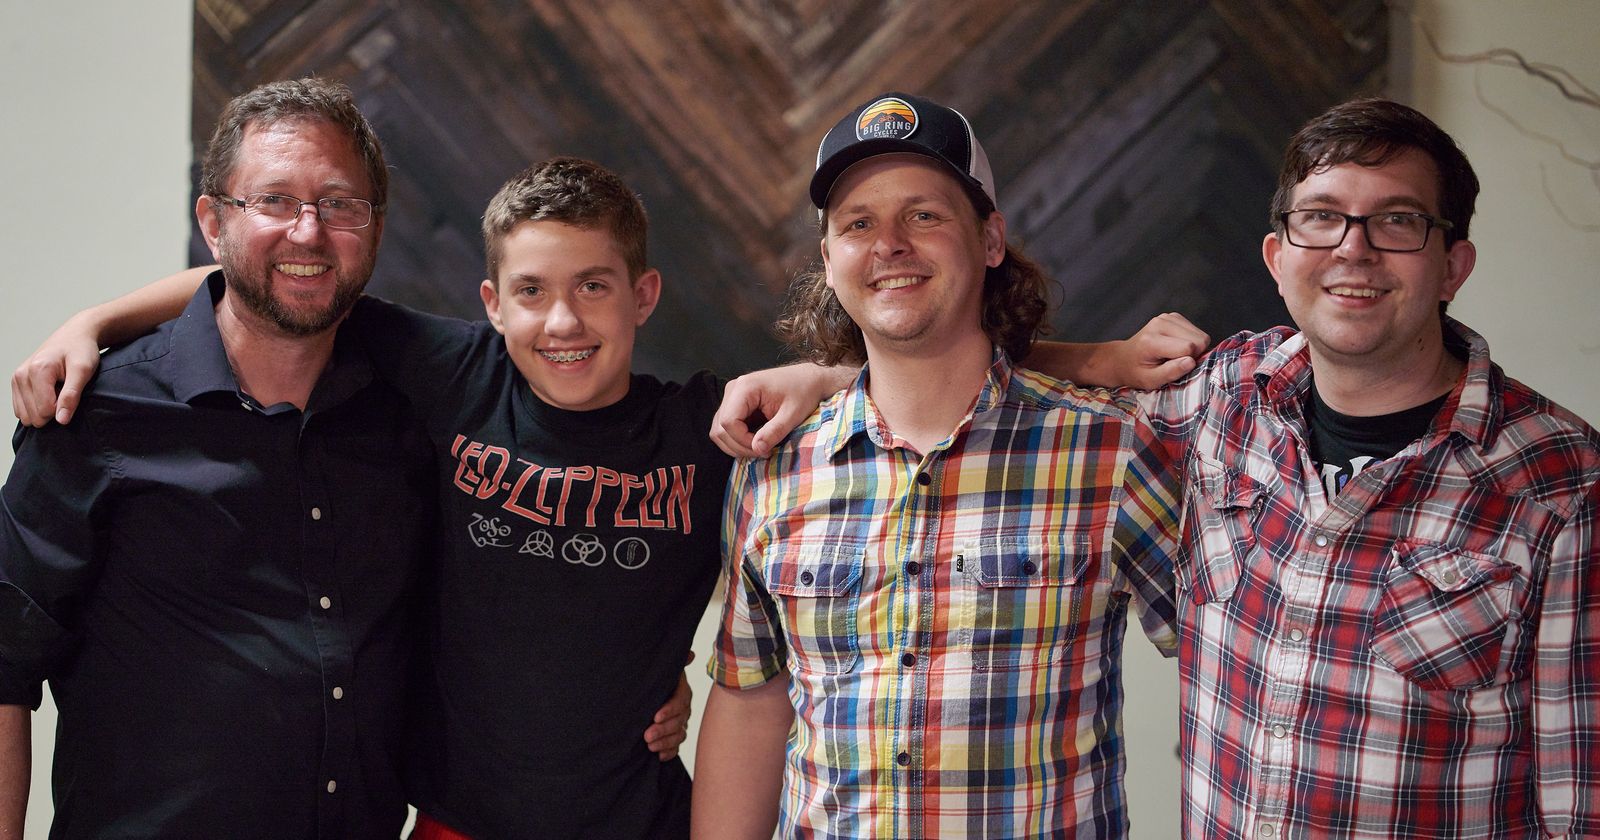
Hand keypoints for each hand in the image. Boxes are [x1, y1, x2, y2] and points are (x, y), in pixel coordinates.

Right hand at [11, 314, 103, 426]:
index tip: (71, 394)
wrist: (75, 335)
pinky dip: (36, 406)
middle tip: (64, 392)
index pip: (45, 410)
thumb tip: (61, 420)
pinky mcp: (16, 382)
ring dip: (44, 409)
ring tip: (57, 391)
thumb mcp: (84, 371)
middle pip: (34, 416)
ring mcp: (16, 378)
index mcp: (37, 371)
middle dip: (53, 410)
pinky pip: (21, 410)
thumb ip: (71, 396)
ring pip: (25, 416)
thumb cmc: (81, 350)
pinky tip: (49, 393)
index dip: (63, 409)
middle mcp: (21, 375)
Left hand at [643, 659, 693, 760]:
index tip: (655, 716)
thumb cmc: (649, 679)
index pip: (680, 701)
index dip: (670, 710)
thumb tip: (690, 654)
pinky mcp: (673, 737)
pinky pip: (676, 747)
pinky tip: (658, 756)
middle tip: (646, 735)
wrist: (639, 695)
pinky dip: (669, 752)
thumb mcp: (658, 670)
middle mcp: (683, 707)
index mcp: (680, 690)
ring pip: (679, 735)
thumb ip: (674, 663)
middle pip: (679, 721)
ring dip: (665, 742)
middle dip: (663, 729)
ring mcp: (679, 723)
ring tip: (649, 746)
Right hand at [711, 364, 851, 457]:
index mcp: (745, 387)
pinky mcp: (736, 404)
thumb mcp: (793, 414)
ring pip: (720, 430)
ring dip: (737, 445)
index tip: (763, 449)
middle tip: (763, 452)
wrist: (809, 379)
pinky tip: (757, 441)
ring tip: (761, 448)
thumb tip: (756, 449)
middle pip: (720, 428)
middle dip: (739, 446)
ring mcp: (732, 396)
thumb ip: (774, 432)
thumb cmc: (804, 392)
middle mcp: (733, 389)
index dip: (742, 441)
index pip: (728, 422)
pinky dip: (738, 439)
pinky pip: (727, 428)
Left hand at [1117, 312, 1209, 388]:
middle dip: (1193, 354)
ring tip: (1174, 354)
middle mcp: (1160, 323)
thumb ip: (1171, 372)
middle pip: (1199, 340)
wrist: (1123, 358)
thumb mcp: (1151, 380)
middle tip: (1175, 362)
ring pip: (1200, 335)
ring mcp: (1167, 317)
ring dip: (1192, 348)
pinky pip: (1196, 331)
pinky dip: (1191, 341)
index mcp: (1151, 340)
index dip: (1188, 362)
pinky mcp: (1174, 316)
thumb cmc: (1137, 372)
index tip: (1176, 367)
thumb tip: (1191, 362)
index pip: (1188, 348)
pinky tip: (1175, 347)